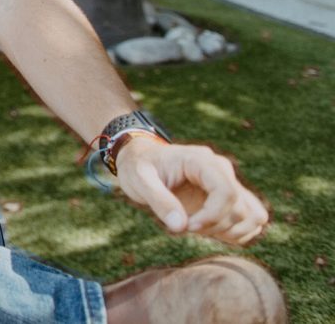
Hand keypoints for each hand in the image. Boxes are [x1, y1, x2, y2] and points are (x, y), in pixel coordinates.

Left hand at [115, 136, 269, 245]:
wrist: (141, 159)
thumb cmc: (137, 166)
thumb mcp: (138, 180)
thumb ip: (158, 201)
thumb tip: (181, 227)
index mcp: (201, 161)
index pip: (227, 192)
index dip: (213, 216)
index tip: (188, 226)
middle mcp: (222, 169)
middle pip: (241, 208)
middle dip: (215, 226)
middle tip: (186, 226)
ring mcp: (229, 182)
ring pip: (254, 216)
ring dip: (230, 232)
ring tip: (199, 227)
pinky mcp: (230, 196)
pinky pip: (252, 219)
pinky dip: (237, 233)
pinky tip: (210, 230)